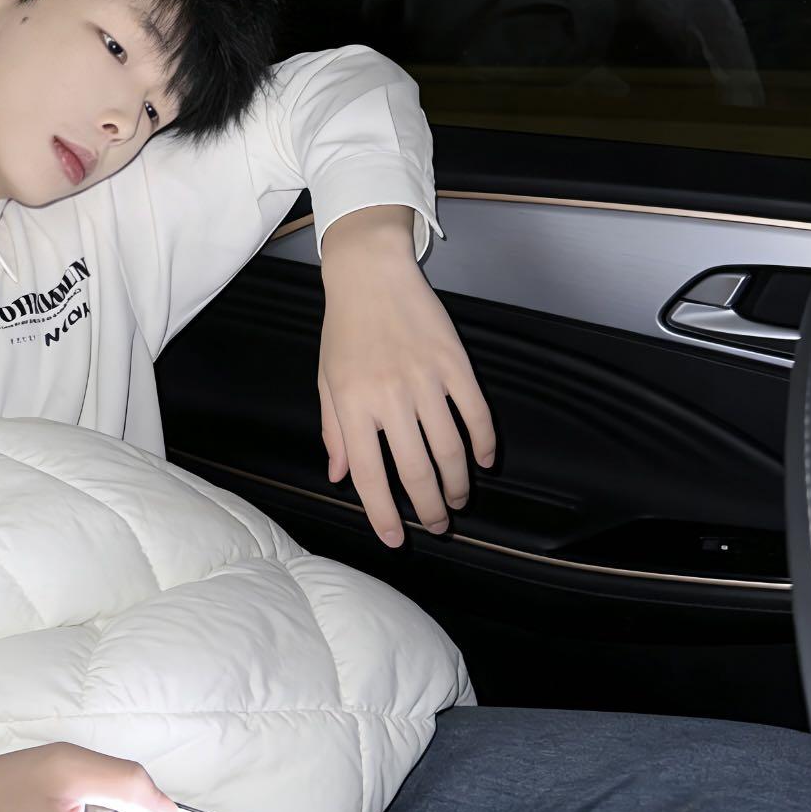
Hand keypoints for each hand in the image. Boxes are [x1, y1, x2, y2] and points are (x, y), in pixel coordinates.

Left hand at [318, 206, 495, 546]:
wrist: (370, 273)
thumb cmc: (343, 329)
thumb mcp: (326, 380)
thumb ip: (334, 431)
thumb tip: (341, 476)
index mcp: (352, 405)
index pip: (369, 475)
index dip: (384, 514)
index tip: (396, 538)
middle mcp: (389, 397)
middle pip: (416, 470)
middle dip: (430, 508)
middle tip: (439, 525)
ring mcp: (425, 379)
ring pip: (450, 449)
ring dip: (457, 483)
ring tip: (457, 499)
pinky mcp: (454, 363)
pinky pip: (476, 414)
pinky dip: (484, 443)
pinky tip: (483, 460)